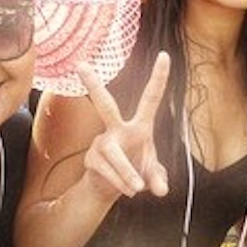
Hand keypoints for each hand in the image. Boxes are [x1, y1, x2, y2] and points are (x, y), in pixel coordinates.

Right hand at [77, 52, 170, 197]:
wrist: (112, 189)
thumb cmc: (136, 173)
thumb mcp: (153, 176)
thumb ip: (159, 179)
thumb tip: (161, 190)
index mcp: (139, 126)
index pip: (150, 99)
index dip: (158, 78)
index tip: (165, 55)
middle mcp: (118, 129)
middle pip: (105, 105)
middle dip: (93, 86)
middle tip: (80, 65)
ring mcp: (102, 142)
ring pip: (113, 153)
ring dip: (126, 172)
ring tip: (136, 189)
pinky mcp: (91, 158)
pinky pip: (106, 169)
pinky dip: (119, 182)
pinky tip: (127, 190)